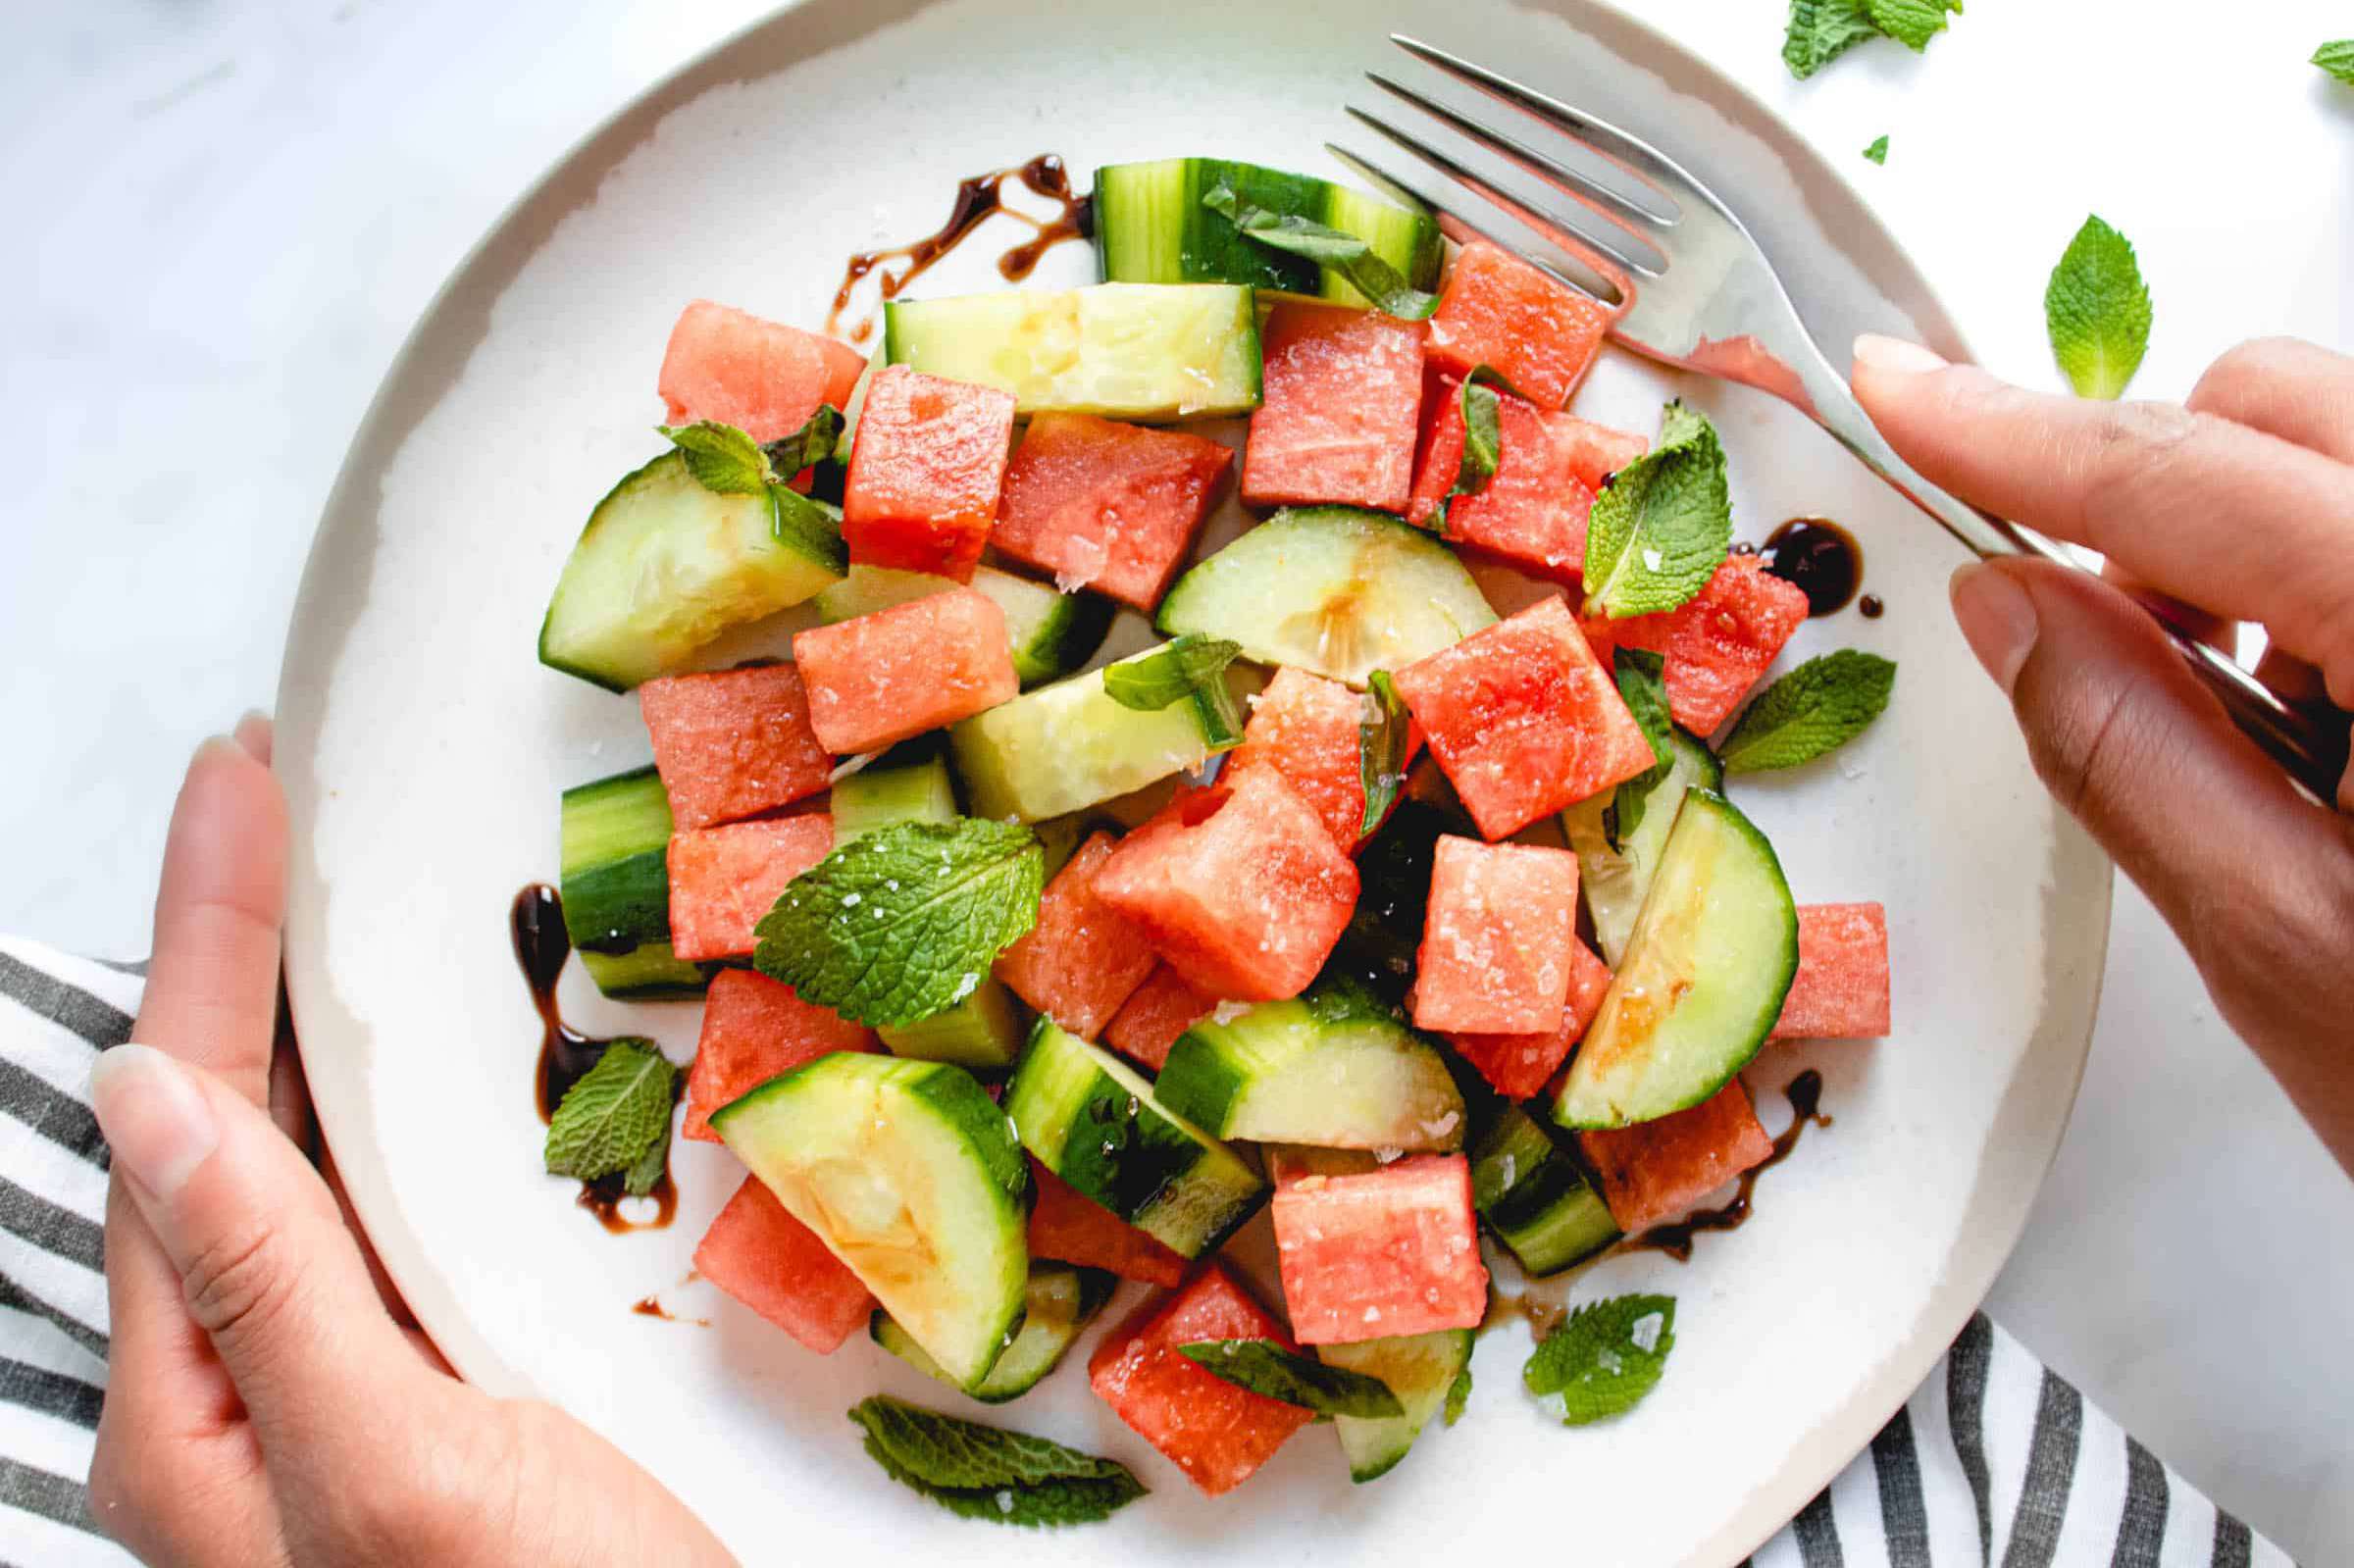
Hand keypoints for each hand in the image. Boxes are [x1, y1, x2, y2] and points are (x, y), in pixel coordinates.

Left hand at [88, 717, 735, 1565]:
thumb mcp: (402, 1480)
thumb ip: (270, 1294)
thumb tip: (153, 1099)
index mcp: (201, 1425)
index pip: (180, 1125)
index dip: (204, 940)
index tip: (235, 786)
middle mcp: (259, 1400)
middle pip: (226, 1126)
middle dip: (236, 949)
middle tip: (267, 793)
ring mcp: (362, 1394)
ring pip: (315, 1161)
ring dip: (320, 1014)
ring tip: (331, 882)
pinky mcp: (459, 1391)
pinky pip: (405, 1215)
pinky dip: (415, 1106)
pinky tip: (436, 1059)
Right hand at [1852, 335, 2353, 1175]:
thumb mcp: (2291, 947)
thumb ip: (2130, 752)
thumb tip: (2013, 606)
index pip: (2187, 479)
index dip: (2013, 433)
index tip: (1902, 389)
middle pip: (2283, 405)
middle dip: (2148, 485)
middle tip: (2091, 638)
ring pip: (2347, 446)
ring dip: (2243, 535)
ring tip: (2248, 714)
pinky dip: (2327, 570)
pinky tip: (2336, 710)